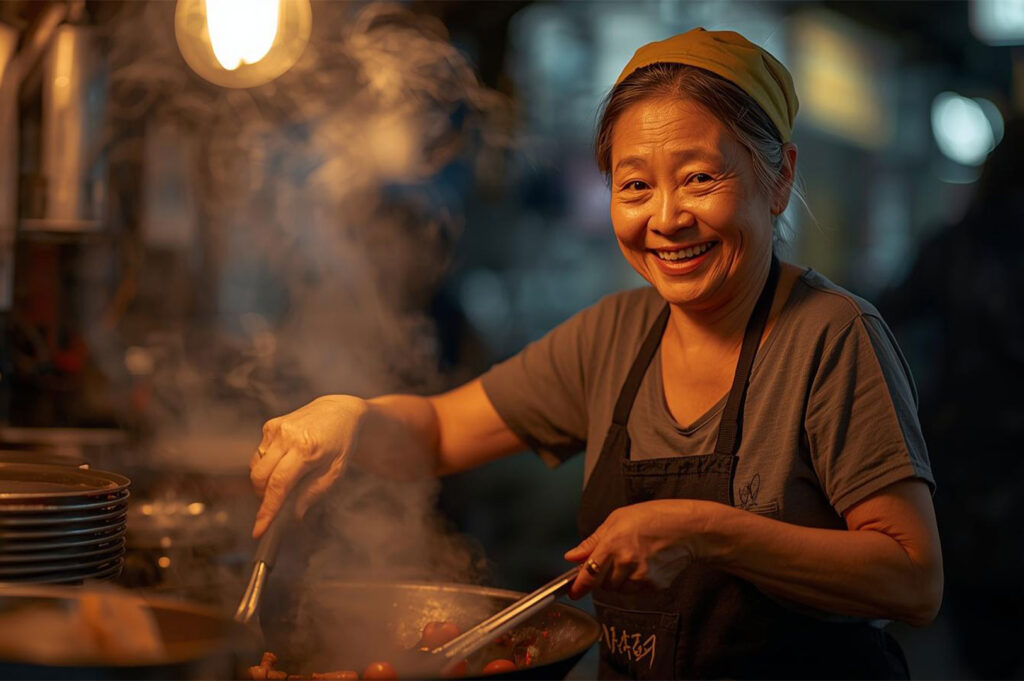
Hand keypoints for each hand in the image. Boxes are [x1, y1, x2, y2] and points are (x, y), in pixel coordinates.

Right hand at [249, 395, 368, 537]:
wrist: (340, 412)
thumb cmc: (340, 444)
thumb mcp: (335, 472)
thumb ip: (313, 493)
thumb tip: (293, 515)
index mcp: (307, 449)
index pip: (279, 484)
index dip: (267, 509)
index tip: (259, 530)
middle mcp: (288, 437)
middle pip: (261, 478)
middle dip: (264, 496)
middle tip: (277, 503)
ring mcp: (277, 429)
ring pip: (256, 468)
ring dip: (265, 482)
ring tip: (287, 479)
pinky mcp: (270, 425)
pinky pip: (259, 455)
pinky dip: (267, 465)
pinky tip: (285, 461)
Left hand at [564, 500, 713, 597]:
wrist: (689, 529)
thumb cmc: (654, 517)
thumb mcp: (617, 518)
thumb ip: (593, 541)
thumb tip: (572, 556)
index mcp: (613, 543)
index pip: (589, 574)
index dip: (579, 586)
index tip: (573, 591)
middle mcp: (626, 562)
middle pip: (602, 584)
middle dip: (601, 576)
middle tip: (611, 560)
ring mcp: (641, 576)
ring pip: (618, 589)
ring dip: (617, 580)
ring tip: (631, 558)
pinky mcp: (654, 586)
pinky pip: (635, 591)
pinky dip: (634, 582)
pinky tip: (644, 565)